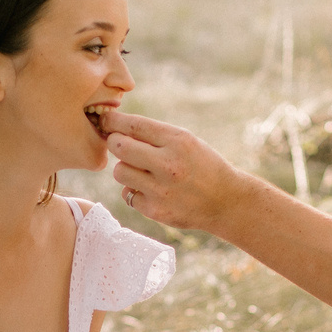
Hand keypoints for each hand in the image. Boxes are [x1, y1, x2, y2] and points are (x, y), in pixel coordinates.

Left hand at [102, 110, 254, 232]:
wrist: (225, 201)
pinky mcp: (155, 211)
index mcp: (178, 142)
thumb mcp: (187, 141)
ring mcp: (161, 190)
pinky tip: (151, 189)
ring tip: (142, 170)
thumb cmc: (202, 165)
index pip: (135, 125)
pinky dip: (134, 190)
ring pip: (120, 171)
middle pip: (119, 147)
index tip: (106, 120)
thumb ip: (154, 135)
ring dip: (125, 168)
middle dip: (115, 142)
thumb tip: (114, 127)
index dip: (114, 121)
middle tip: (120, 144)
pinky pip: (127, 194)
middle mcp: (169, 165)